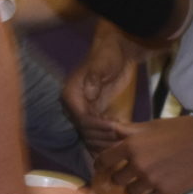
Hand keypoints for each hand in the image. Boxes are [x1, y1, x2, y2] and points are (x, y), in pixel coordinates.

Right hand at [62, 23, 139, 149]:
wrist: (117, 52)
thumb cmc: (108, 55)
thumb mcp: (103, 63)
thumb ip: (94, 77)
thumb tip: (88, 94)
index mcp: (71, 94)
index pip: (81, 119)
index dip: (97, 126)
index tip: (114, 127)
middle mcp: (73, 105)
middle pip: (85, 130)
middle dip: (102, 135)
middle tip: (121, 137)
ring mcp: (83, 110)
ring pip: (89, 134)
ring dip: (104, 140)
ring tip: (121, 141)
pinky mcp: (93, 112)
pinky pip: (95, 131)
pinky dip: (105, 138)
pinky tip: (117, 140)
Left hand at [97, 113, 192, 193]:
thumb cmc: (182, 129)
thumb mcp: (153, 126)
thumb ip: (130, 131)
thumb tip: (112, 130)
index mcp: (131, 146)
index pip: (104, 160)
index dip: (103, 164)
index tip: (107, 167)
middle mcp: (138, 165)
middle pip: (117, 180)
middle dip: (123, 177)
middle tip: (133, 173)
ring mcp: (151, 181)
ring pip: (132, 193)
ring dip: (137, 188)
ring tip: (148, 182)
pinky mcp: (166, 193)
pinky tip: (160, 190)